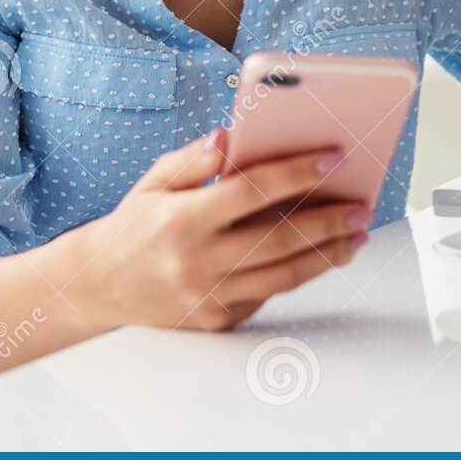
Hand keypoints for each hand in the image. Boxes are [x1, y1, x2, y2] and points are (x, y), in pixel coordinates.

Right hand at [73, 127, 372, 331]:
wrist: (99, 286)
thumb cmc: (133, 225)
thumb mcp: (153, 182)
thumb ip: (193, 161)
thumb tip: (229, 137)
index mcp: (180, 220)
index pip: (250, 191)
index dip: (295, 173)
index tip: (332, 158)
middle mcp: (196, 263)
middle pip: (278, 238)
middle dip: (328, 219)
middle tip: (361, 205)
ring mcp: (208, 298)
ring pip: (284, 276)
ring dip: (328, 254)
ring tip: (356, 235)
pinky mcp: (217, 321)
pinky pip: (269, 296)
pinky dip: (299, 273)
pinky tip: (323, 255)